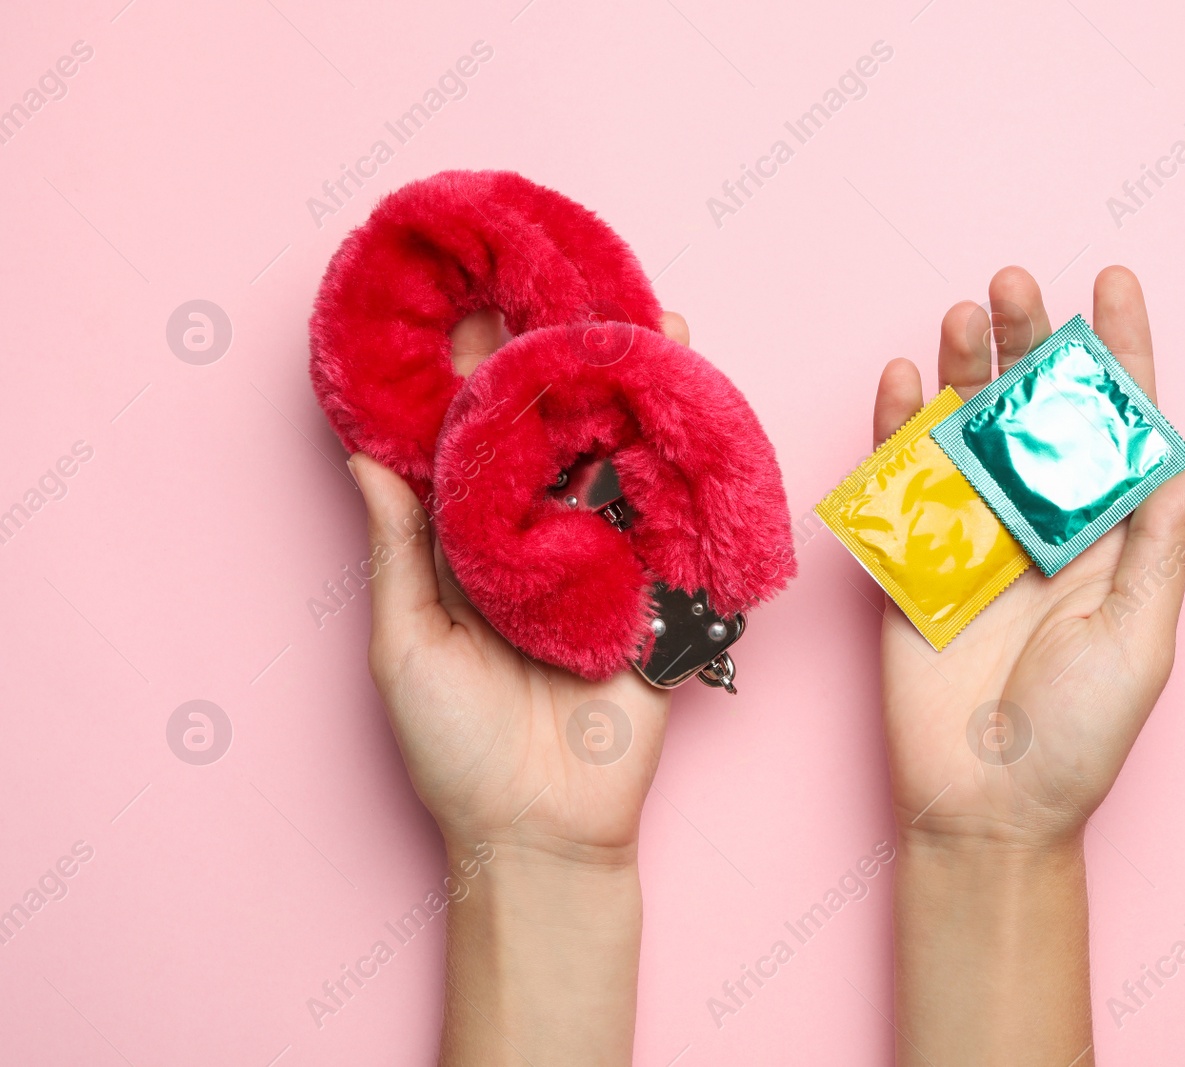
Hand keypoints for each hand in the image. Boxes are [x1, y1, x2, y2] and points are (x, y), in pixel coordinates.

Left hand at [347, 308, 694, 864]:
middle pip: (554, 432)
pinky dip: (684, 456)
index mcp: (471, 545)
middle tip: (564, 278)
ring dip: (632, 388)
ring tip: (640, 311)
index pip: (472, 440)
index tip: (466, 300)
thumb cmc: (457, 750)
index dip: (469, 375)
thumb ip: (398, 546)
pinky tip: (690, 395)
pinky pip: (674, 515)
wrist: (543, 830)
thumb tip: (361, 455)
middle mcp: (542, 538)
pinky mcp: (662, 591)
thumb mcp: (406, 642)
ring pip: (621, 458)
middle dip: (562, 359)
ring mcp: (607, 560)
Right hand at [873, 266, 1184, 850]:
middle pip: (1035, 412)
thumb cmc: (1078, 737)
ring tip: (964, 314)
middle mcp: (1042, 523)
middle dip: (1030, 342)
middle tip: (1015, 283)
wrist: (985, 805)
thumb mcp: (1139, 640)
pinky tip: (903, 380)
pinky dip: (897, 428)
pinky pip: (902, 480)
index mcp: (1109, 538)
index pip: (1117, 428)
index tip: (1114, 282)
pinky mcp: (913, 560)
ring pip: (968, 431)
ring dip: (965, 369)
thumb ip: (1159, 549)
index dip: (1119, 354)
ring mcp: (974, 537)